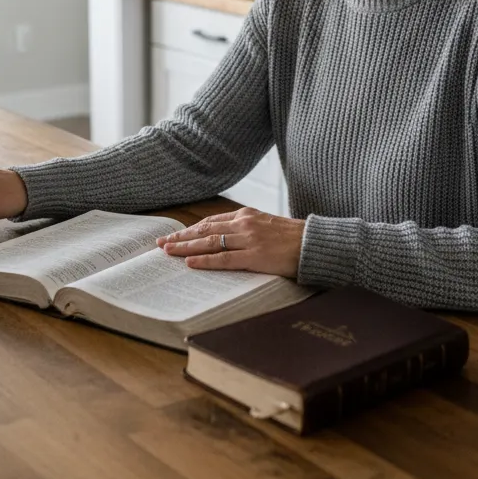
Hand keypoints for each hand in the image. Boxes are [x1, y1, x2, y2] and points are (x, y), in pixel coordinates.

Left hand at [156, 206, 304, 277]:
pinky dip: (205, 261)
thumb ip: (247, 229)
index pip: (211, 222)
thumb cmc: (293, 238)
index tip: (175, 235)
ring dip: (186, 248)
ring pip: (209, 243)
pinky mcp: (255, 255)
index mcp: (246, 215)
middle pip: (205, 230)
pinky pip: (224, 259)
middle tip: (162, 244)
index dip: (191, 230)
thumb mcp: (266, 225)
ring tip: (169, 253)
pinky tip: (190, 263)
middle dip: (181, 238)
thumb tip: (226, 239)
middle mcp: (244, 223)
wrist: (315, 244)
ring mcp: (249, 239)